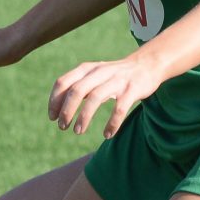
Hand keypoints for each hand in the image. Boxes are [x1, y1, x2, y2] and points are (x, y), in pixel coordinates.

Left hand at [48, 54, 163, 137]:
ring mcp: (117, 80)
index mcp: (86, 69)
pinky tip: (107, 134)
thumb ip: (77, 86)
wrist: (147, 65)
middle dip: (66, 110)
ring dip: (84, 117)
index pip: (63, 83)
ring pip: (95, 98)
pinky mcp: (132, 90)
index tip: (52, 117)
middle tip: (62, 127)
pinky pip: (120, 108)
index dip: (55, 101)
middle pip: (76, 90)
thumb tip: (57, 107)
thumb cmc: (114, 74)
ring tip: (77, 131)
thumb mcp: (93, 74)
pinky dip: (112, 123)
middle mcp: (99, 72)